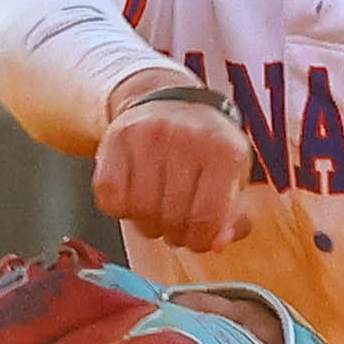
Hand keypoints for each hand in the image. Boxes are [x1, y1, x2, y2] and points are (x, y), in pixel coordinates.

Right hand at [92, 78, 254, 253]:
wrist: (167, 99)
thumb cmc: (204, 148)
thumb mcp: (232, 177)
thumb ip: (232, 218)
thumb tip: (215, 244)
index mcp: (225, 151)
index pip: (208, 217)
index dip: (200, 240)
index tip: (197, 239)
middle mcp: (187, 138)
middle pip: (172, 218)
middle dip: (173, 233)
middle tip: (175, 225)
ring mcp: (148, 137)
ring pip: (139, 210)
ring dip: (146, 223)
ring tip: (156, 210)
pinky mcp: (116, 140)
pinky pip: (110, 199)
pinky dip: (119, 208)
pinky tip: (132, 196)